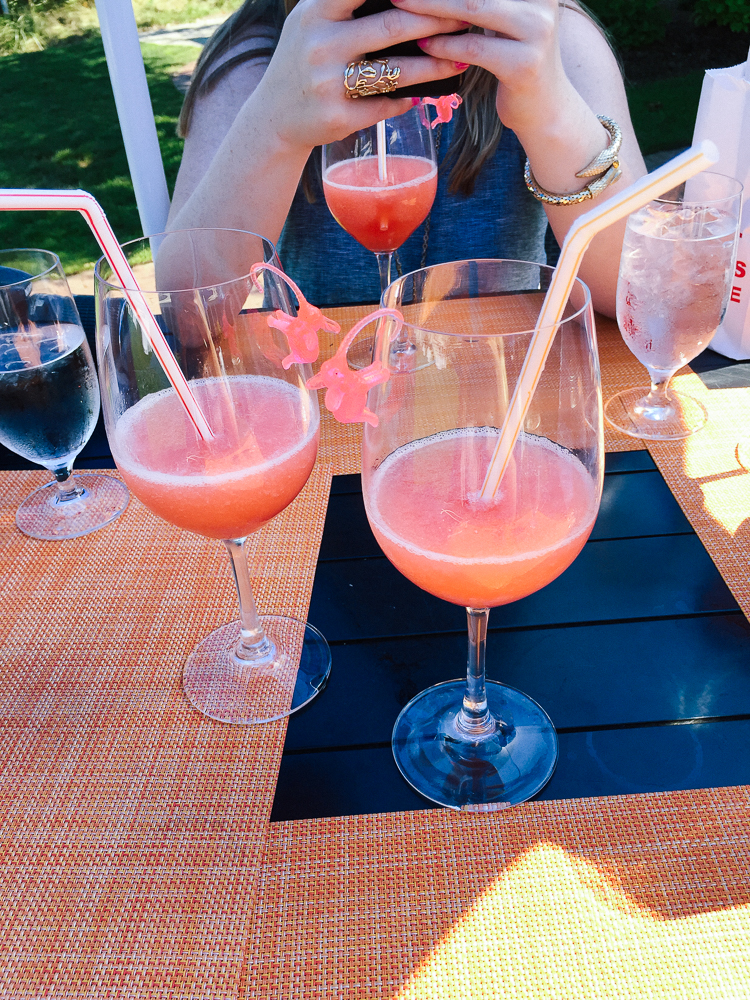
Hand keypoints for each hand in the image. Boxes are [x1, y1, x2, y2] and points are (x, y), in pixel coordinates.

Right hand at [252, 0, 467, 149]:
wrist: (273, 118)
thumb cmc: (303, 60)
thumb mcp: (313, 20)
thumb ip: (346, 3)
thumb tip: (409, 1)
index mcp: (317, 11)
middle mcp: (321, 43)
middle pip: (393, 26)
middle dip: (436, 23)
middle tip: (464, 20)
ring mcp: (328, 83)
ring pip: (395, 72)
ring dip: (434, 66)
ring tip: (459, 60)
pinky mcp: (337, 118)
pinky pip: (385, 106)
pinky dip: (407, 100)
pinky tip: (423, 95)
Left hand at [392, 0, 571, 133]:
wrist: (546, 110)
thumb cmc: (519, 60)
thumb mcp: (510, 20)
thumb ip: (485, 2)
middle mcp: (542, 3)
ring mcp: (537, 32)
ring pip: (471, 8)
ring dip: (430, 9)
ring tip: (401, 7)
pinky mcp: (523, 65)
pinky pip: (472, 48)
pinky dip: (444, 45)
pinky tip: (425, 44)